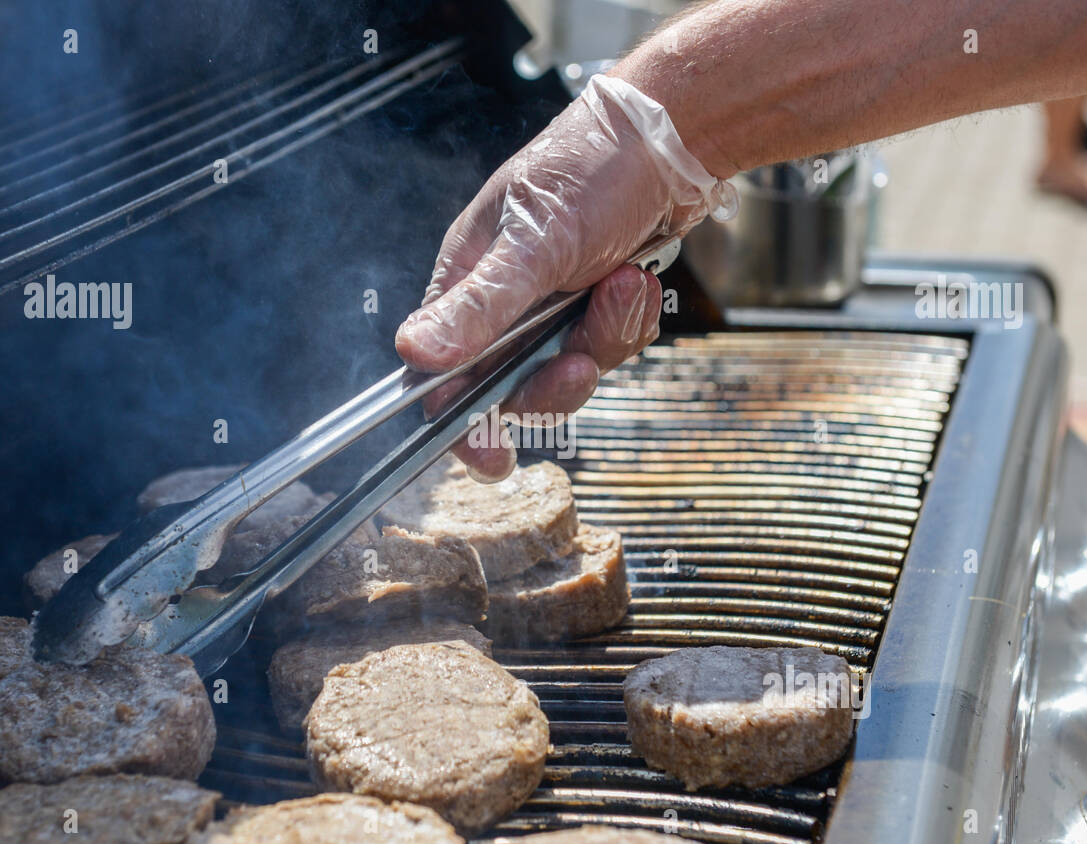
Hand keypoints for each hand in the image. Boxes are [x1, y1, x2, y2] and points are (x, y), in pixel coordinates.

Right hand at [395, 75, 734, 480]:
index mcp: (467, 282)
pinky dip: (628, 322)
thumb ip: (480, 305)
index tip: (491, 457)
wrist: (671, 143)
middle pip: (513, 386)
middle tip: (580, 358)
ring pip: (568, 370)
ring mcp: (551, 308)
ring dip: (602, 339)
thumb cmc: (591, 171)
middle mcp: (503, 302)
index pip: (443, 374)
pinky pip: (606, 348)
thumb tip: (415, 353)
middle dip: (556, 377)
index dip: (463, 421)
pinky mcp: (592, 308)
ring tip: (623, 286)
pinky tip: (637, 282)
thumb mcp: (533, 242)